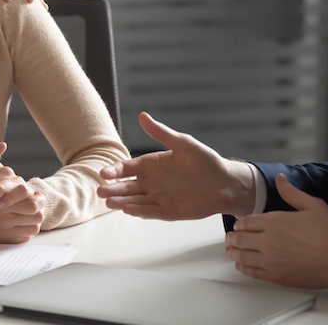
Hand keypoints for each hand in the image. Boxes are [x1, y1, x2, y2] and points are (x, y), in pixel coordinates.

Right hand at [97, 111, 255, 219]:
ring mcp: (158, 197)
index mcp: (152, 164)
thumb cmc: (205, 161)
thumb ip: (161, 133)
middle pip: (127, 186)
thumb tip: (143, 116)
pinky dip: (139, 211)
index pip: (127, 168)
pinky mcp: (168, 211)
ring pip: (135, 200)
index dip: (115, 170)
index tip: (104, 173)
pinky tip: (127, 210)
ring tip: (109, 203)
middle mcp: (151, 182)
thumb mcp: (183, 143)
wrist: (226, 183)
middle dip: (113, 189)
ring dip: (122, 201)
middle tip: (101, 191)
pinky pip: (150, 212)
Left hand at [225, 174, 327, 288]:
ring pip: (243, 257)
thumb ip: (291, 192)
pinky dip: (244, 268)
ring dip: (234, 253)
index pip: (247, 222)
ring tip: (230, 251)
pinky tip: (242, 266)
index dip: (240, 224)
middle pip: (240, 239)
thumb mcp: (312, 205)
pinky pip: (253, 272)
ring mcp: (271, 261)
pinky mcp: (277, 277)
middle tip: (230, 238)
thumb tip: (280, 179)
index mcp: (275, 222)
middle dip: (233, 238)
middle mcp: (269, 241)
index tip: (238, 226)